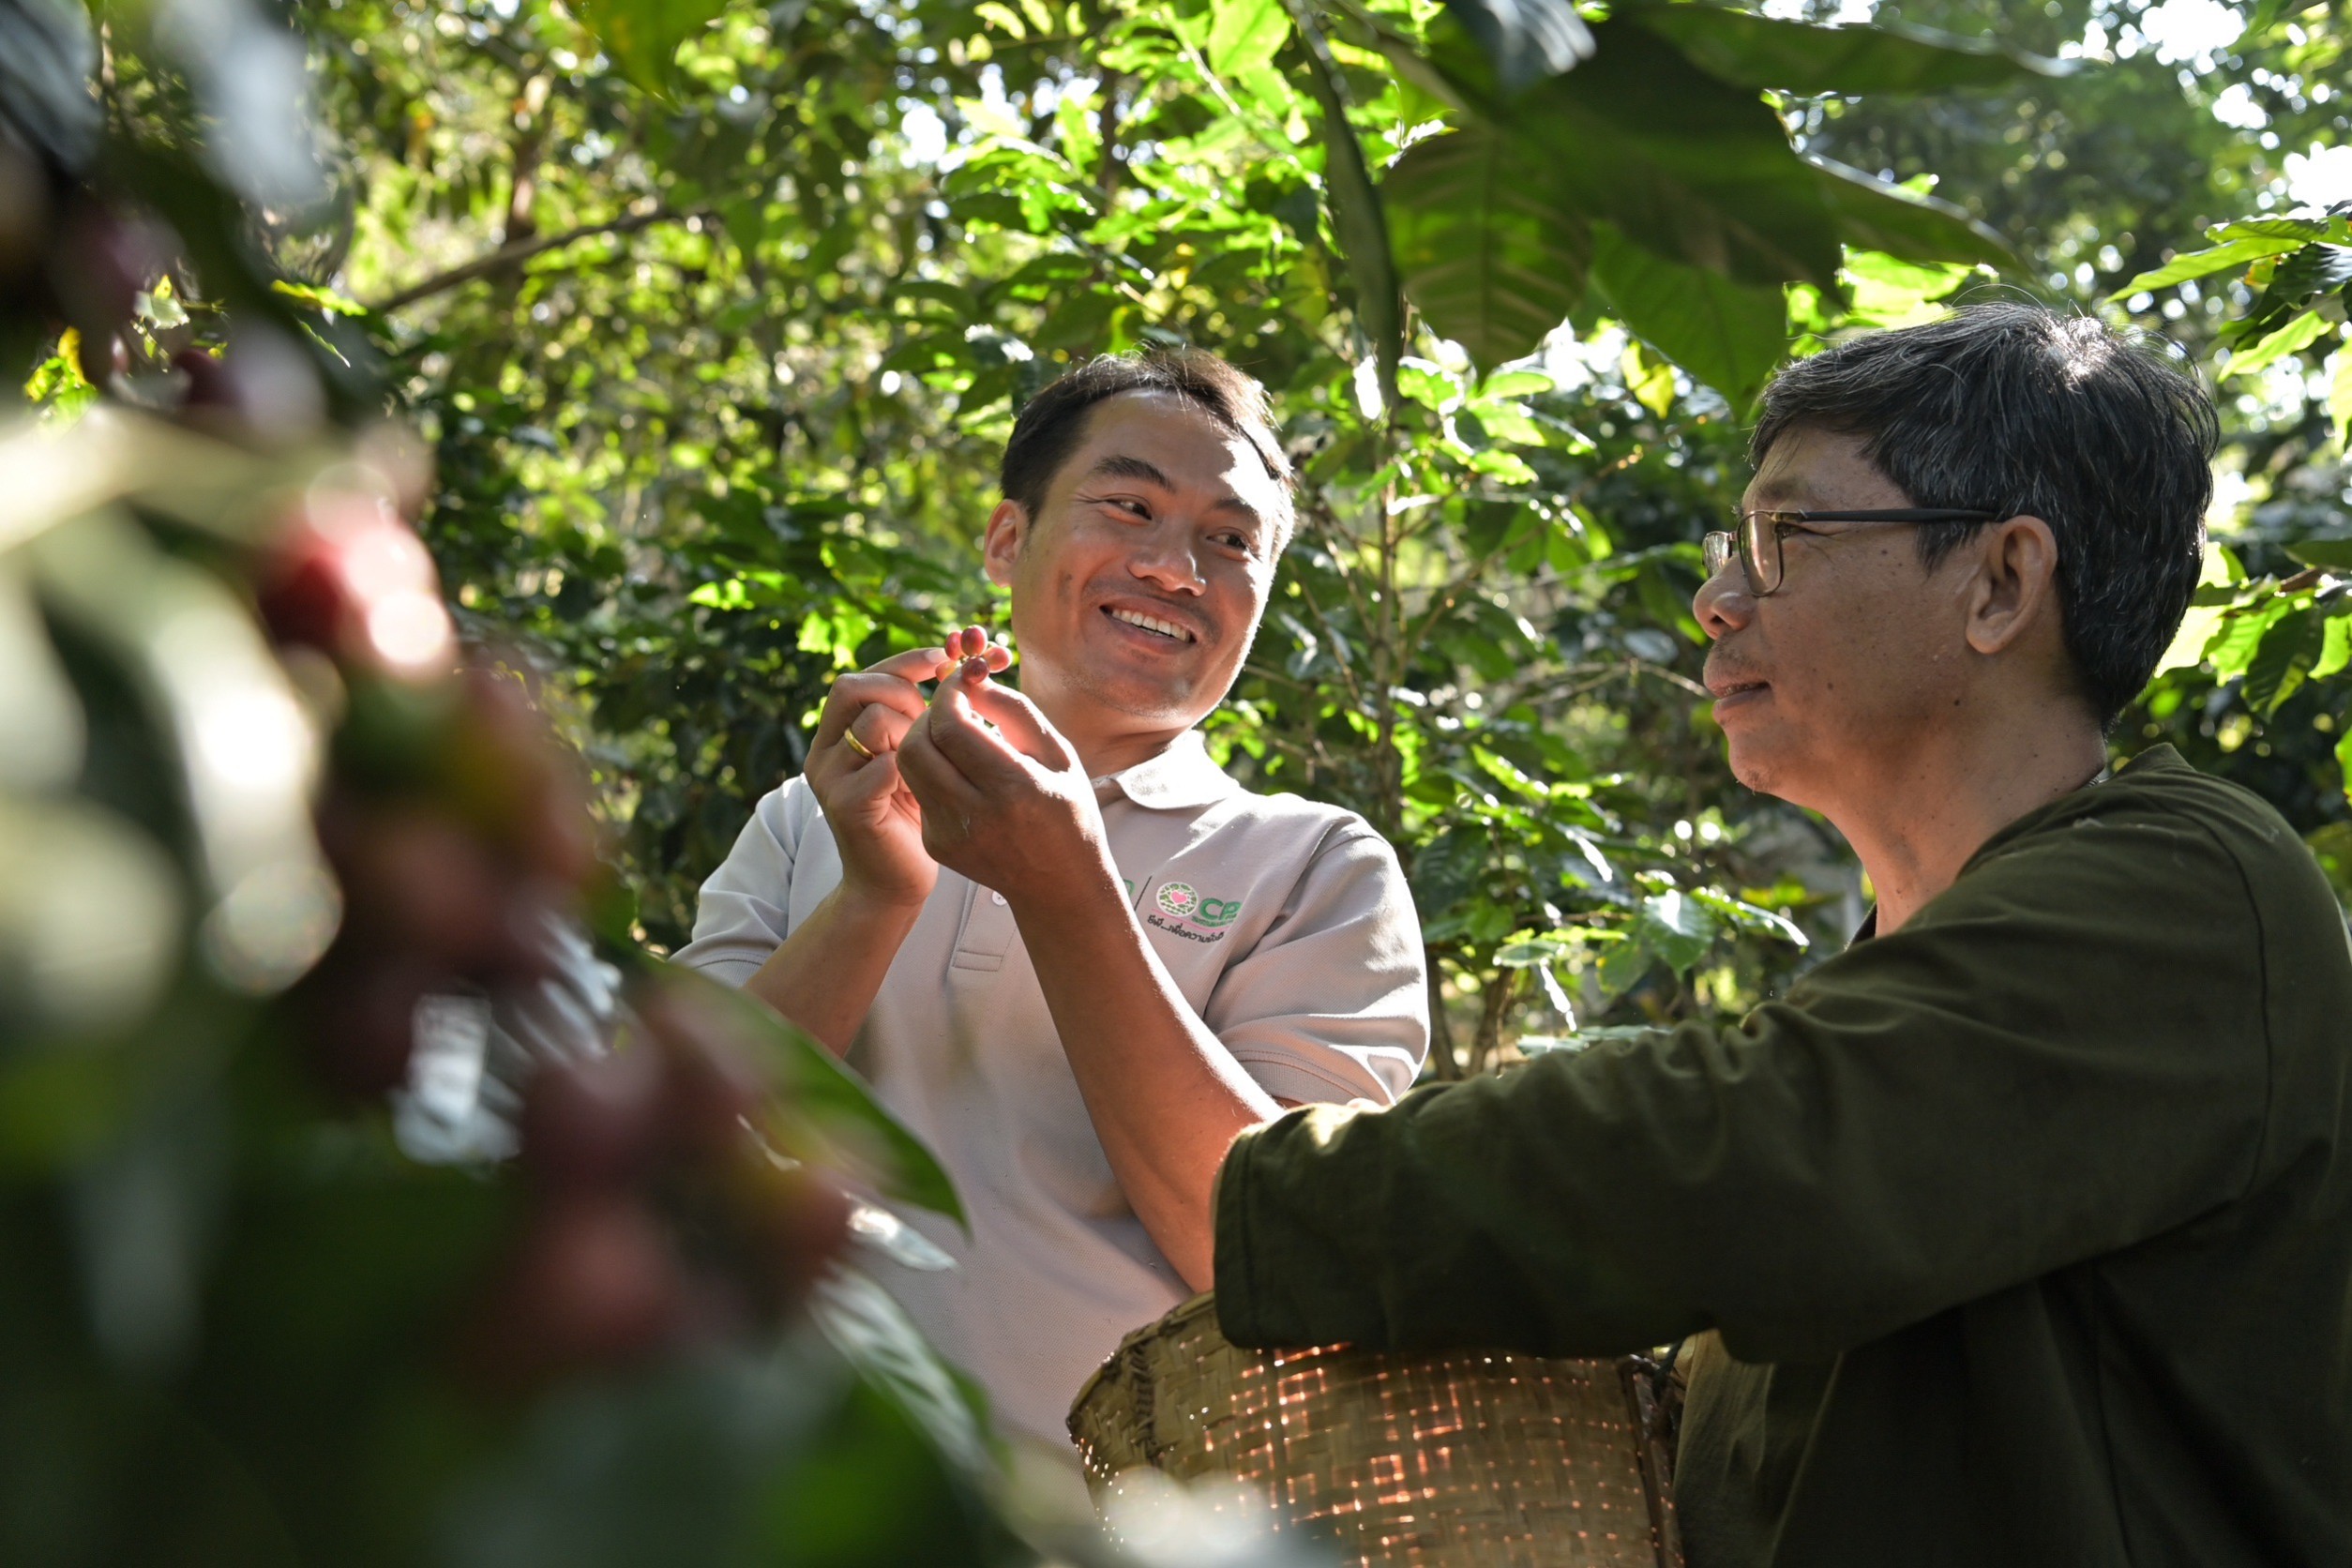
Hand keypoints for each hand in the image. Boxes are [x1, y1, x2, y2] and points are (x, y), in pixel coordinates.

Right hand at [806, 628, 1009, 910]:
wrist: (895, 883)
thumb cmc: (915, 815)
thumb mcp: (916, 755)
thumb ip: (918, 717)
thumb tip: (952, 666)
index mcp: (838, 734)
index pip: (862, 677)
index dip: (904, 662)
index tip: (944, 660)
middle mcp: (824, 751)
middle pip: (855, 687)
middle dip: (904, 691)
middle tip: (933, 719)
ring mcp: (830, 778)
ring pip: (872, 720)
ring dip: (911, 732)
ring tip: (927, 762)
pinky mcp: (845, 806)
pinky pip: (883, 765)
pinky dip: (911, 768)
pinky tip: (923, 788)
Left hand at [895, 658, 1113, 913]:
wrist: (1059, 884)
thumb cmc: (1066, 811)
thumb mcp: (1058, 753)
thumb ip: (1014, 709)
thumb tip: (971, 678)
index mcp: (1014, 788)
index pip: (951, 725)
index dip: (949, 694)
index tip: (962, 682)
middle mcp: (976, 815)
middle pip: (918, 745)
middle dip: (928, 714)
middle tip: (952, 706)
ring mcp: (950, 835)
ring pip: (908, 766)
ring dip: (924, 739)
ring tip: (953, 735)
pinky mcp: (935, 844)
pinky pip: (919, 790)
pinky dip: (932, 770)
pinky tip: (960, 773)